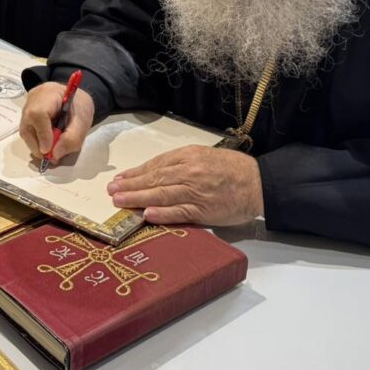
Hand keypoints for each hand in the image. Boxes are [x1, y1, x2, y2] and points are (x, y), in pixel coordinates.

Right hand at [19, 82, 94, 162]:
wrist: (74, 97)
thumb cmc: (79, 106)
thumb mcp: (83, 121)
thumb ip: (72, 138)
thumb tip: (55, 154)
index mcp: (49, 94)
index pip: (38, 114)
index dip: (42, 134)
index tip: (50, 150)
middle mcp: (33, 100)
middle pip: (27, 126)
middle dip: (39, 145)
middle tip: (53, 156)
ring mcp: (26, 107)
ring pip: (25, 132)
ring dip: (38, 146)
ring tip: (52, 149)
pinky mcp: (25, 115)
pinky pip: (27, 132)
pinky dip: (37, 142)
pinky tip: (48, 142)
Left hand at [106, 145, 263, 225]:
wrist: (257, 183)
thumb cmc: (232, 168)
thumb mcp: (204, 156)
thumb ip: (181, 164)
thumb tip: (155, 173)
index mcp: (188, 156)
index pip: (155, 165)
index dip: (135, 173)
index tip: (120, 179)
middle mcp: (188, 172)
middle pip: (154, 179)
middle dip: (130, 186)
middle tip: (112, 191)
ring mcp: (195, 191)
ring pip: (161, 194)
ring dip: (138, 198)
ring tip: (120, 202)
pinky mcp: (203, 209)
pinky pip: (179, 212)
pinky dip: (162, 213)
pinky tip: (147, 214)